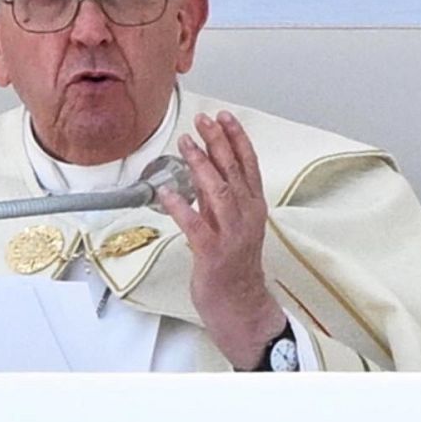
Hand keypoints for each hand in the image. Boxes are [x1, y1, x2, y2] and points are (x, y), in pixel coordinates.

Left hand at [157, 110, 286, 368]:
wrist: (240, 304)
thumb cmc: (235, 264)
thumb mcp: (231, 223)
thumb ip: (217, 197)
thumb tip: (201, 167)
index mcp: (253, 207)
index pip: (249, 165)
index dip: (237, 139)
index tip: (224, 117)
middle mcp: (246, 216)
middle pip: (234, 171)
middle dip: (218, 142)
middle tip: (203, 120)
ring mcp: (231, 235)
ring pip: (218, 192)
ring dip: (201, 165)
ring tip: (186, 144)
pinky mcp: (213, 253)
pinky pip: (196, 225)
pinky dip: (181, 206)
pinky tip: (167, 192)